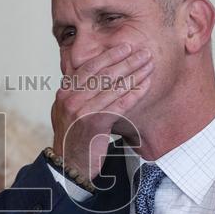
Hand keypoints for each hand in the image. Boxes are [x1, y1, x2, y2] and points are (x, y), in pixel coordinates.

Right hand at [51, 44, 153, 180]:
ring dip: (134, 74)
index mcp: (64, 93)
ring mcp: (80, 111)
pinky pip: (119, 105)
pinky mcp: (93, 124)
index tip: (126, 47)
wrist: (68, 166)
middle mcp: (70, 99)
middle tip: (143, 52)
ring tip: (149, 65)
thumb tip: (98, 76)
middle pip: (103, 74)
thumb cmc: (74, 139)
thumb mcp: (69, 113)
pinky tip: (146, 86)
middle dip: (126, 61)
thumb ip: (79, 94)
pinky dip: (134, 94)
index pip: (89, 67)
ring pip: (112, 87)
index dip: (109, 56)